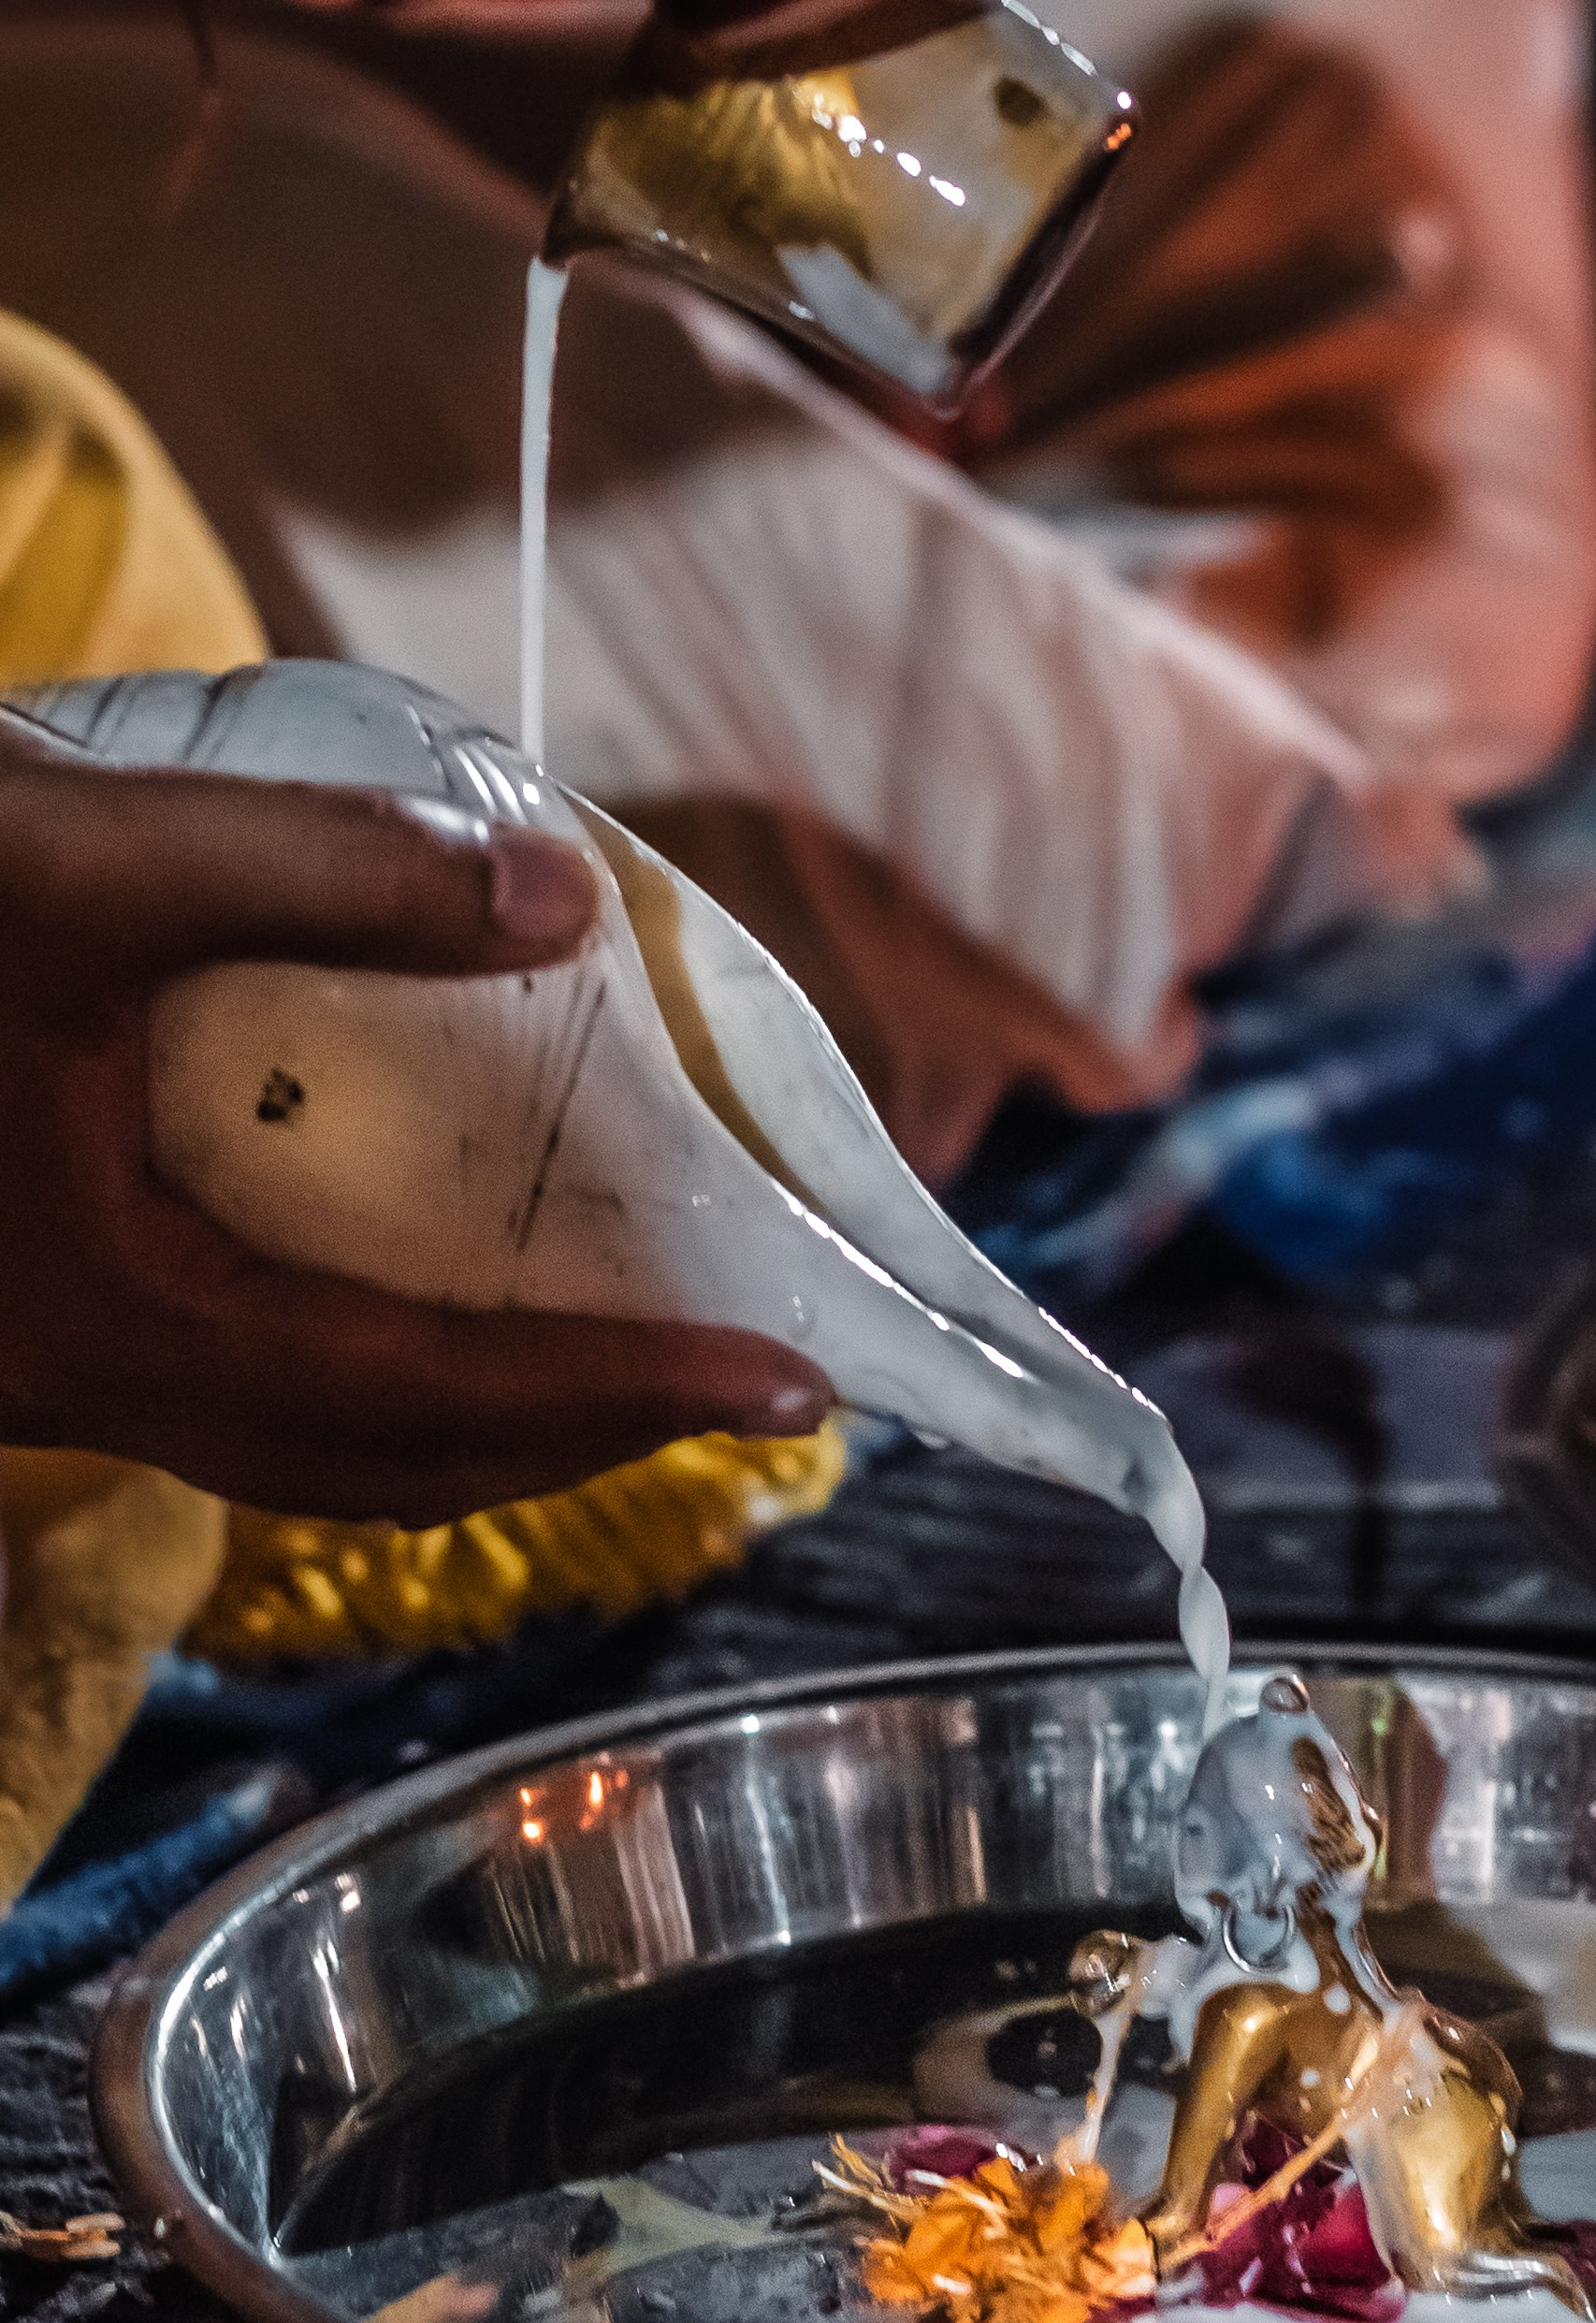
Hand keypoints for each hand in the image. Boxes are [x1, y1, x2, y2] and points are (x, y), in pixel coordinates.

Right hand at [0, 712, 829, 1520]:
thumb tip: (561, 895)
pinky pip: (218, 1371)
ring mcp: (28, 1358)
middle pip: (378, 1462)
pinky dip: (348, 1343)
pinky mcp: (5, 1304)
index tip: (791, 1391)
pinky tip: (391, 1250)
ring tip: (600, 1329)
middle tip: (731, 1381)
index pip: (433, 1398)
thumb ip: (319, 872)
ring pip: (289, 1433)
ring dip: (459, 1400)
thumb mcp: (68, 861)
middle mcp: (70, 1377)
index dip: (625, 1400)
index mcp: (110, 1318)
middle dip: (571, 1432)